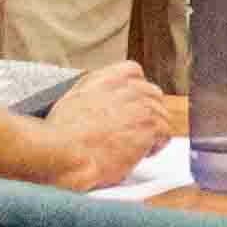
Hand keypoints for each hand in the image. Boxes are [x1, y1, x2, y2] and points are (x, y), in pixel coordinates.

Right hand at [47, 64, 174, 184]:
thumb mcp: (74, 97)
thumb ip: (96, 92)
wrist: (64, 150)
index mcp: (107, 77)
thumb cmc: (61, 133)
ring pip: (161, 114)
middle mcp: (127, 86)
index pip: (135, 73)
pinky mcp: (150, 126)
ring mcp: (141, 105)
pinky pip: (165, 132)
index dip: (135, 94)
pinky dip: (156, 145)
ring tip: (135, 146)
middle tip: (134, 132)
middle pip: (153, 94)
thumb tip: (106, 102)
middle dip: (146, 113)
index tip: (130, 109)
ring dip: (151, 131)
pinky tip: (141, 153)